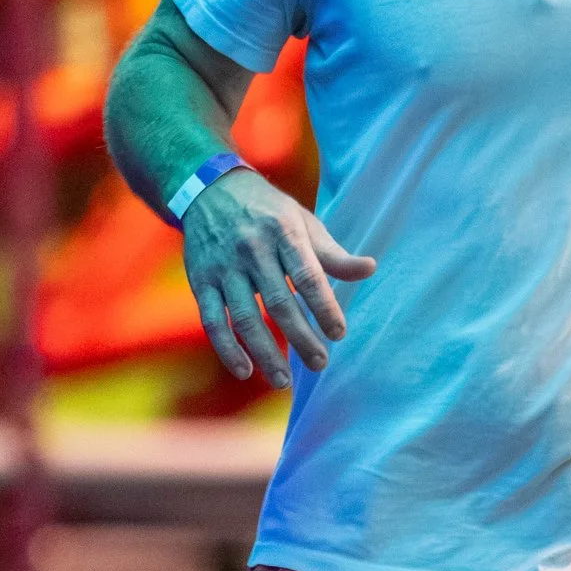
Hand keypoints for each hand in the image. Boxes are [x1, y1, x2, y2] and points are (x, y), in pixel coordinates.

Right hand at [181, 171, 374, 384]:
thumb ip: (333, 254)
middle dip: (301, 338)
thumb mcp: (303, 223)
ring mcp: (223, 267)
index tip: (338, 334)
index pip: (308, 276)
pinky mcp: (200, 281)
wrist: (210, 189)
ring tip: (284, 381)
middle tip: (320, 364)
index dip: (324, 308)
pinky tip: (245, 371)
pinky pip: (212, 321)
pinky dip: (227, 349)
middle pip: (279, 302)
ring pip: (244, 318)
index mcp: (283, 231)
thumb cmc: (268, 212)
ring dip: (265, 353)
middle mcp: (252, 249)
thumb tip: (370, 269)